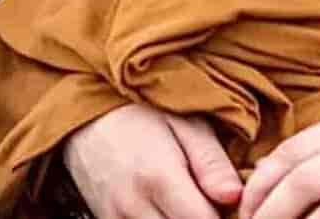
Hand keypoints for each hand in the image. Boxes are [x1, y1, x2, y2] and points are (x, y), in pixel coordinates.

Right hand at [60, 103, 242, 218]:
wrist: (83, 115)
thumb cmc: (139, 111)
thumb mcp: (183, 122)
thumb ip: (210, 161)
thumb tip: (236, 198)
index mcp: (159, 177)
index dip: (226, 217)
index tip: (231, 204)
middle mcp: (134, 207)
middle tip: (210, 202)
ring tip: (188, 203)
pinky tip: (168, 209)